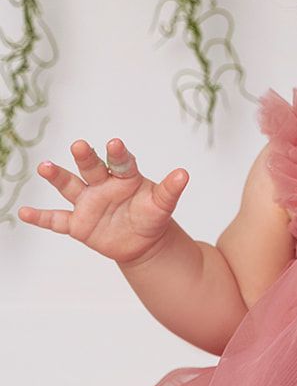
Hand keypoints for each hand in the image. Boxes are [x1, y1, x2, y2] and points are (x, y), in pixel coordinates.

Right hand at [17, 137, 188, 265]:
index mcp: (125, 176)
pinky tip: (24, 212)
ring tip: (45, 167)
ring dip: (57, 177)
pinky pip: (57, 220)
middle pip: (92, 168)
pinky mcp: (78, 224)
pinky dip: (41, 217)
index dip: (118, 154)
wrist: (143, 241)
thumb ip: (170, 190)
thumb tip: (183, 174)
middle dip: (86, 157)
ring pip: (70, 187)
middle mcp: (102, 184)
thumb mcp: (162, 205)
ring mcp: (88, 203)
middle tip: (80, 145)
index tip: (114, 144)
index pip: (121, 162)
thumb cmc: (152, 216)